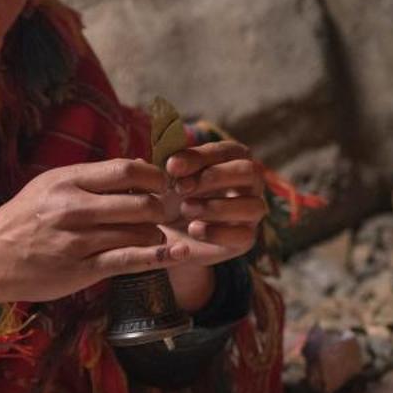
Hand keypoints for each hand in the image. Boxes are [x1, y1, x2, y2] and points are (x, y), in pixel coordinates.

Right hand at [0, 159, 193, 310]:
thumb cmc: (22, 221)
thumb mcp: (49, 187)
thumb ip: (90, 179)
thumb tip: (138, 167)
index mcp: (66, 181)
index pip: (126, 170)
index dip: (155, 176)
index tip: (165, 184)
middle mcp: (73, 208)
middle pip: (141, 202)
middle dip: (164, 208)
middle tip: (169, 213)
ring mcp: (78, 240)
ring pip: (140, 232)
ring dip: (157, 235)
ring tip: (156, 236)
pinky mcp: (81, 270)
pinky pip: (130, 261)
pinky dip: (160, 257)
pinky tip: (178, 252)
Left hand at [163, 140, 267, 264]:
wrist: (173, 241)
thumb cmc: (173, 202)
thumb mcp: (164, 185)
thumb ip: (156, 173)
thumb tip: (140, 163)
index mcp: (233, 160)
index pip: (226, 150)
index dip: (199, 157)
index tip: (171, 167)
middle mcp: (250, 184)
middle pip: (249, 171)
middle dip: (214, 177)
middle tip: (181, 188)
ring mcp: (252, 212)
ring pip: (252, 205)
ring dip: (214, 206)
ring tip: (185, 210)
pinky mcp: (247, 238)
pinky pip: (243, 235)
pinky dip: (216, 232)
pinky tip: (194, 230)